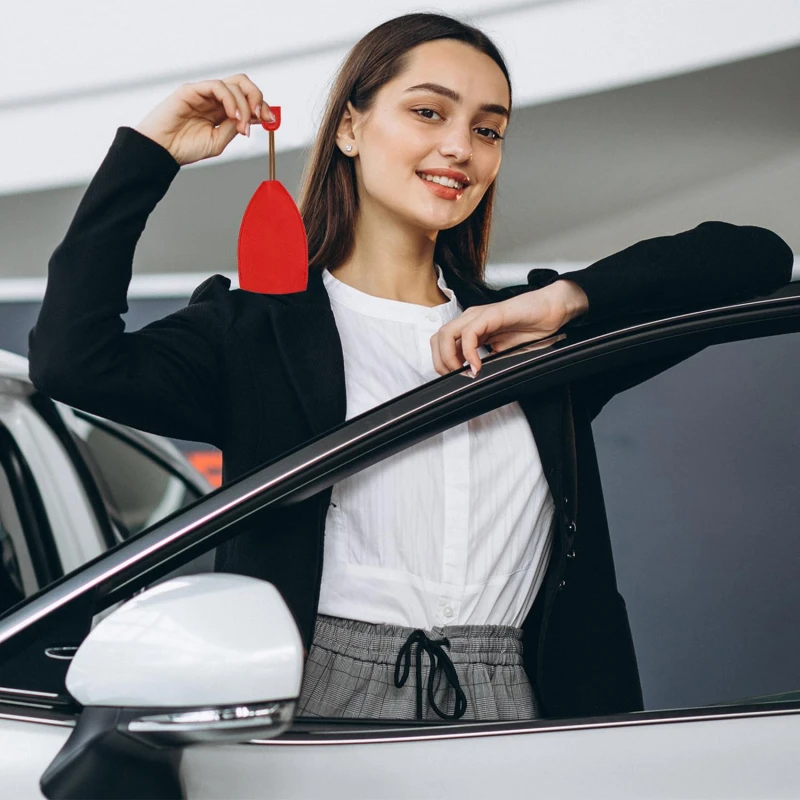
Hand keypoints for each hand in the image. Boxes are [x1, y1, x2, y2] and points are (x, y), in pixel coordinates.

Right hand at [134, 74, 274, 165]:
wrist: (161, 151)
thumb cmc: (184, 148)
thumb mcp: (218, 142)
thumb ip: (233, 127)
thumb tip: (250, 118)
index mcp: (221, 111)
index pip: (247, 99)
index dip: (261, 107)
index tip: (270, 120)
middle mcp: (214, 99)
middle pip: (243, 84)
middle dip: (258, 98)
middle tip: (261, 116)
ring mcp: (203, 93)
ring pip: (234, 84)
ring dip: (244, 104)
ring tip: (242, 125)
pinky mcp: (192, 89)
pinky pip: (217, 86)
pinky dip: (231, 100)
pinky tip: (233, 116)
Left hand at [430, 280, 588, 376]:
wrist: (551, 311)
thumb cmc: (531, 328)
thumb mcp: (503, 352)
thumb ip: (487, 362)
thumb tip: (475, 378)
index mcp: (471, 328)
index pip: (442, 343)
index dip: (442, 363)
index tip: (455, 378)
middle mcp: (470, 320)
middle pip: (438, 339)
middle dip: (441, 362)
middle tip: (456, 378)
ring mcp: (478, 316)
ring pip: (446, 334)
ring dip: (450, 358)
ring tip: (465, 372)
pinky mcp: (491, 315)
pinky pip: (469, 333)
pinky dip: (469, 352)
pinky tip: (478, 364)